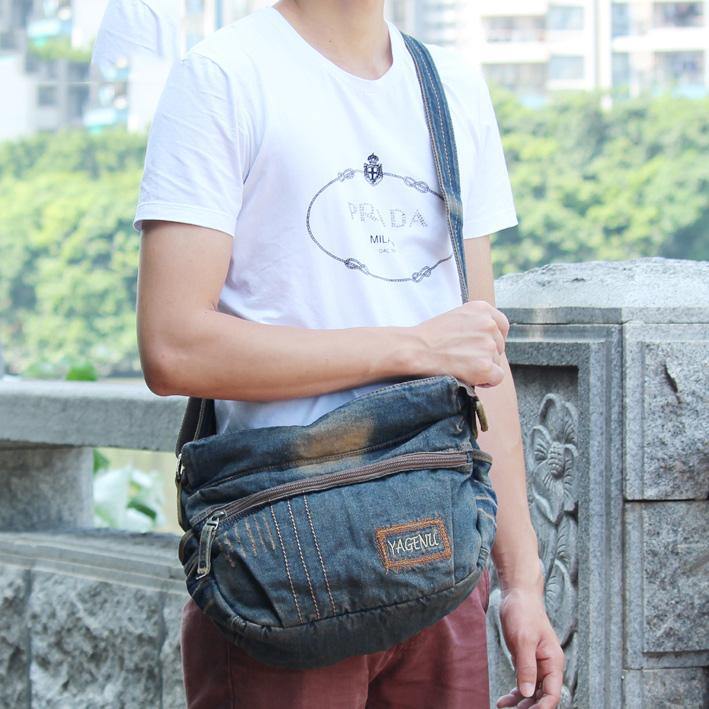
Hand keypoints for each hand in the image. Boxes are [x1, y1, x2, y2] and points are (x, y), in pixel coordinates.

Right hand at [412, 300, 509, 387]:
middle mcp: (488, 324)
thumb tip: (490, 339)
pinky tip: (469, 376)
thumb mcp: (456, 317)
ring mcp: (488, 345)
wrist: (414, 350)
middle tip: (463, 358)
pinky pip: (497, 377)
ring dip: (483, 367)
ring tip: (460, 365)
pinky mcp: (485, 366)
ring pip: (497, 363)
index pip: (502, 326)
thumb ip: (475, 323)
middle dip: (486, 355)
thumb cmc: (429, 336)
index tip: (480, 346)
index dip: (493, 339)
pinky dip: (485, 381)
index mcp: (482, 309)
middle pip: (499, 346)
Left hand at [495, 586, 564, 708]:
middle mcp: (548, 665)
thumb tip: (526, 693)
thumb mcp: (523, 639)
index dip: (542, 707)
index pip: (552, 693)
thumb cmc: (523, 612)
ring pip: (532, 692)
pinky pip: (523, 682)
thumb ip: (526, 667)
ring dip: (520, 703)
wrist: (518, 595)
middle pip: (542, 696)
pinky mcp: (526, 660)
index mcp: (553, 661)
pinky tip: (505, 700)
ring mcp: (537, 663)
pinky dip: (516, 692)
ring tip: (503, 707)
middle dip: (529, 707)